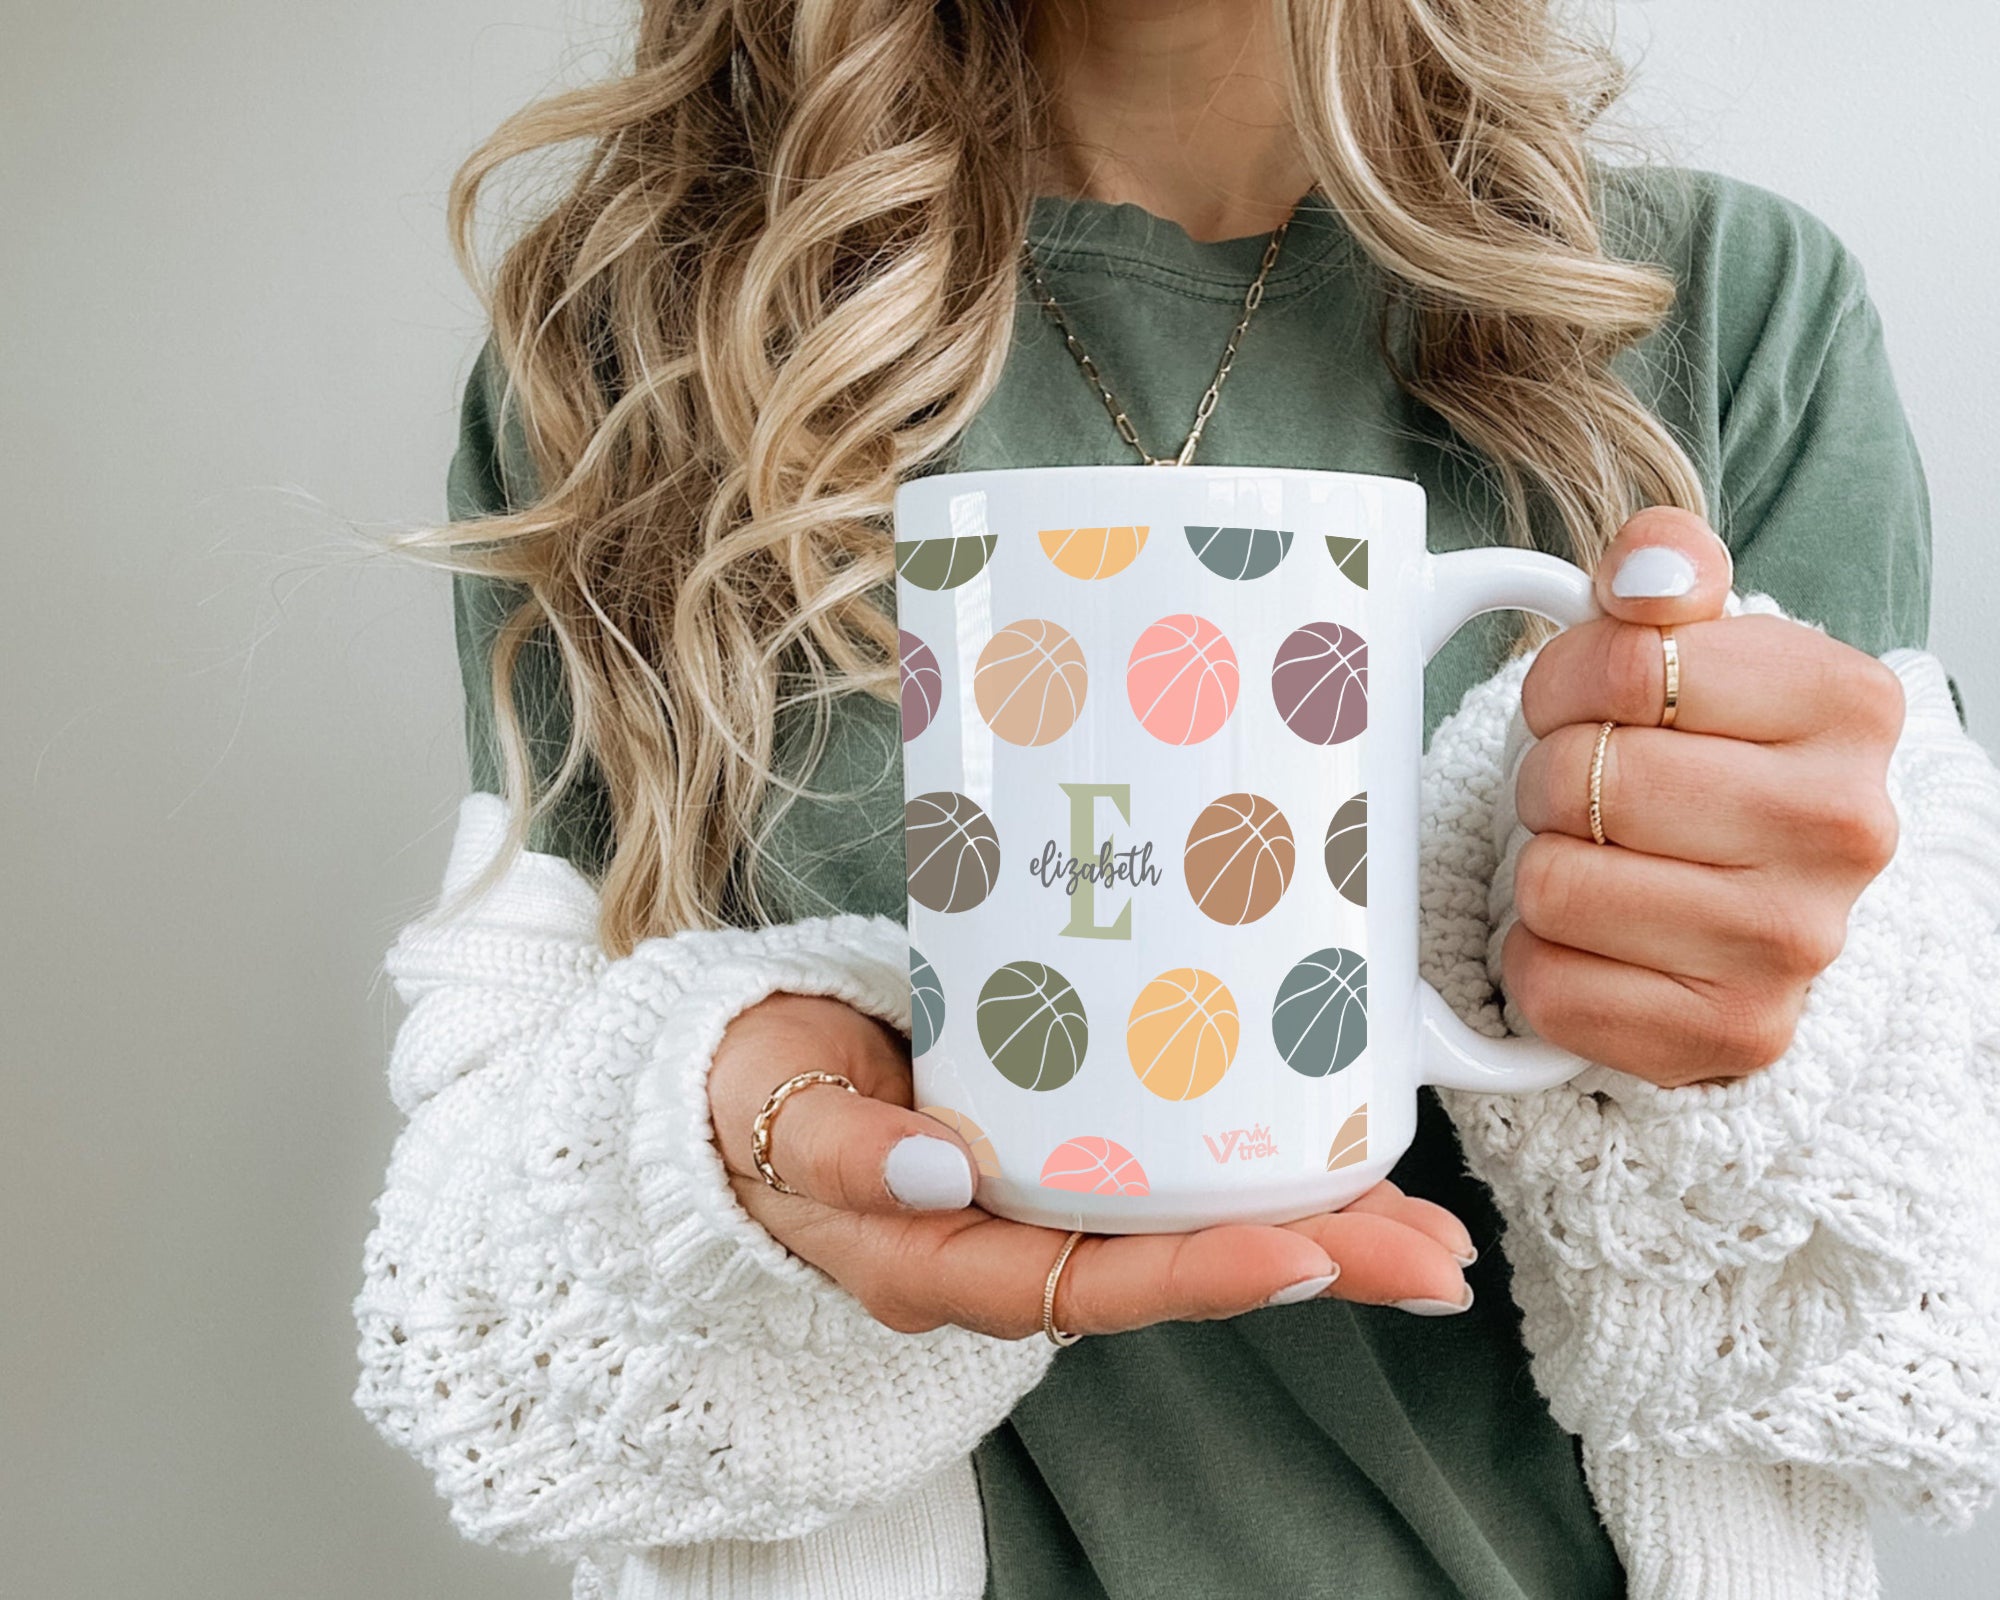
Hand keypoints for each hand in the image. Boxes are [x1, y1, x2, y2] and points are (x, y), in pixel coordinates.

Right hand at [707, 993, 1478, 1336]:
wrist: (743, 1078)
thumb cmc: (757, 1104)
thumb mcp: (778, 1125)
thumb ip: (845, 1151)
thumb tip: (941, 1166)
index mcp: (949, 1262)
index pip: (1093, 1285)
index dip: (1203, 1276)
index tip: (1307, 1254)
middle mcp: (1018, 1245)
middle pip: (1180, 1267)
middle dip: (1314, 1264)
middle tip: (1434, 1257)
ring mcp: (1049, 1195)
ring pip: (1196, 1224)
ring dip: (1317, 1222)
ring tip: (1428, 1223)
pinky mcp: (1066, 1137)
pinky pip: (1174, 1166)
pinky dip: (1260, 1161)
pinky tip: (1336, 1142)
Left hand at [1507, 508, 1906, 1086]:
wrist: (1757, 894)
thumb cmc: (1707, 755)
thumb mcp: (1696, 638)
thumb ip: (1664, 565)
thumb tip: (1645, 572)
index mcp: (1848, 704)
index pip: (1622, 664)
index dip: (1566, 682)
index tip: (1591, 705)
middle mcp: (1845, 829)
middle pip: (1581, 778)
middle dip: (1551, 777)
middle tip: (1589, 792)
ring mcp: (1795, 946)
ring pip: (1554, 885)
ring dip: (1544, 867)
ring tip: (1599, 861)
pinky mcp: (1732, 1038)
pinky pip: (1549, 985)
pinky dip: (1542, 960)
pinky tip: (1598, 941)